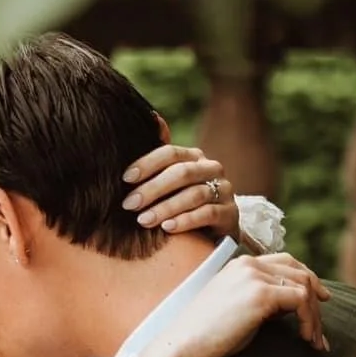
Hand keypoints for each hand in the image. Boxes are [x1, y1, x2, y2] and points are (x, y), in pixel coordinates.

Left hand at [122, 143, 239, 240]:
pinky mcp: (230, 213)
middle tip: (129, 204)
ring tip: (143, 220)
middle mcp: (211, 168)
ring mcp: (224, 190)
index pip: (170, 153)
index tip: (125, 178)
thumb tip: (146, 125)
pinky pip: (208, 214)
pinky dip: (186, 221)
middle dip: (153, 188)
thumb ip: (158, 163)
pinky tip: (167, 228)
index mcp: (194, 157)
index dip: (147, 163)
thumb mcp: (170, 184)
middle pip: (182, 173)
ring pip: (194, 194)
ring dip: (166, 208)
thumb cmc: (184, 203)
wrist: (216, 231)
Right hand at [144, 254, 329, 356]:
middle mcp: (249, 264)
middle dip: (316, 297)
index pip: (285, 262)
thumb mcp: (237, 310)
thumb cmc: (206, 336)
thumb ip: (262, 301)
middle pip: (299, 271)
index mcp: (240, 265)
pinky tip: (306, 338)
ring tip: (314, 340)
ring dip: (314, 315)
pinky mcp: (261, 294)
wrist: (182, 344)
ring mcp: (255, 276)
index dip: (307, 279)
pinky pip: (300, 300)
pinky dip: (309, 319)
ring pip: (304, 286)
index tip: (321, 299)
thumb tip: (290, 306)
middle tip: (322, 326)